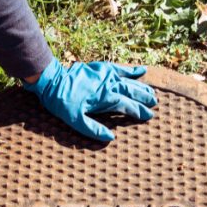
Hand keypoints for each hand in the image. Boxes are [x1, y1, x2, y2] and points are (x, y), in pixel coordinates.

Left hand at [23, 57, 156, 140]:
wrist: (52, 80)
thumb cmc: (62, 103)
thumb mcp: (75, 121)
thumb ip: (93, 130)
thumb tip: (111, 138)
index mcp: (106, 99)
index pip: (128, 106)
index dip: (139, 111)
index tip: (149, 116)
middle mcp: (109, 85)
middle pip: (132, 91)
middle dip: (144, 98)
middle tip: (155, 103)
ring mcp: (106, 75)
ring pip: (129, 81)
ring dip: (141, 86)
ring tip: (152, 92)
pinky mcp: (101, 68)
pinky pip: (120, 68)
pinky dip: (131, 70)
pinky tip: (142, 70)